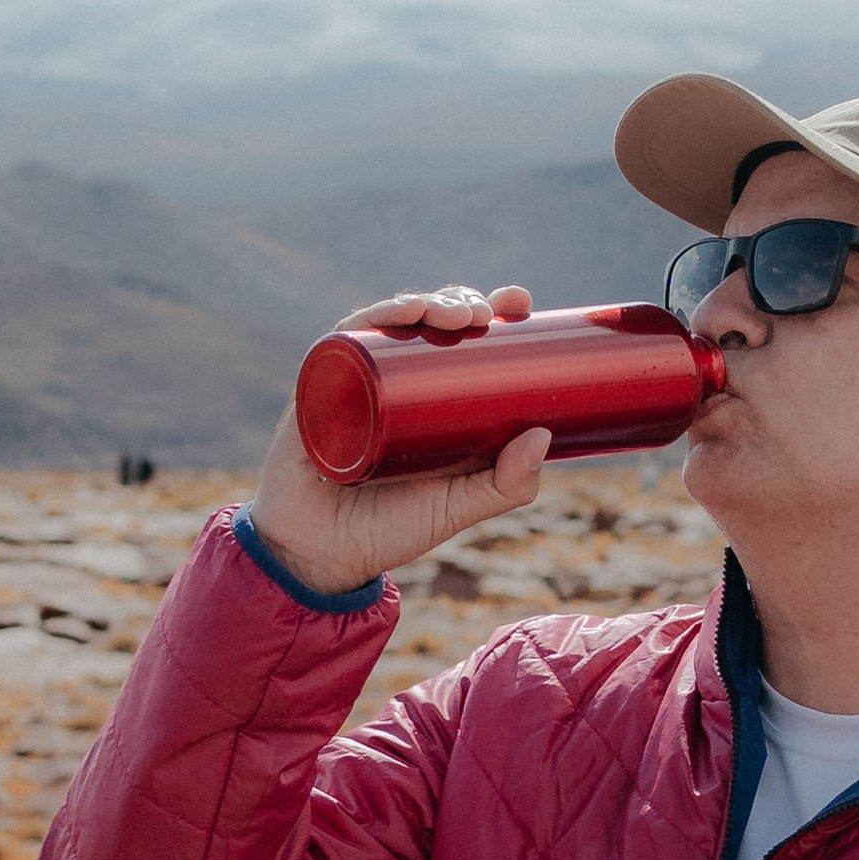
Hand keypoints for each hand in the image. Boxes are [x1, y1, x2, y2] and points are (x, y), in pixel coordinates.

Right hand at [249, 283, 552, 595]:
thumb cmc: (388, 530)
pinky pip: (338, 345)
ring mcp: (351, 383)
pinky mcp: (315, 391)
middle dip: (456, 302)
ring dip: (418, 303)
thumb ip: (507, 485)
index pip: (460, 341)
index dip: (490, 312)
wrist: (319, 558)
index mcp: (426, 400)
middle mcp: (388, 382)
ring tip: (449, 314)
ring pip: (385, 325)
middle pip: (424, 324)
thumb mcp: (459, 508)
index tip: (518, 301)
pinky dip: (366, 321)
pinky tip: (395, 314)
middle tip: (483, 313)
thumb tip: (543, 435)